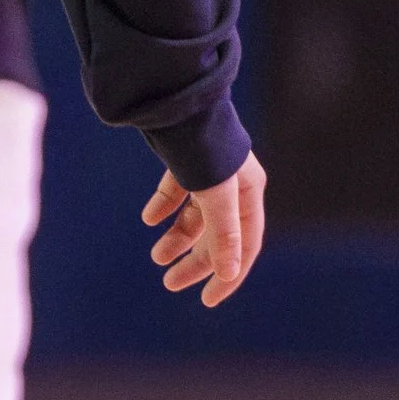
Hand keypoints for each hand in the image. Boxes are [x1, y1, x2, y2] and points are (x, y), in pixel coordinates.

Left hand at [142, 156, 265, 306]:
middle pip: (217, 235)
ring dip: (177, 238)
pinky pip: (175, 191)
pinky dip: (164, 207)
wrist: (177, 99)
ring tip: (157, 256)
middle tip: (170, 283)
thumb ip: (224, 233)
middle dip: (195, 261)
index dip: (229, 275)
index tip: (208, 300)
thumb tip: (229, 273)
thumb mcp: (217, 194)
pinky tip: (150, 218)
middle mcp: (232, 185)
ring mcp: (207, 172)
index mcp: (248, 193)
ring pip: (194, 217)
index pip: (245, 245)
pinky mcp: (184, 159)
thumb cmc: (204, 144)